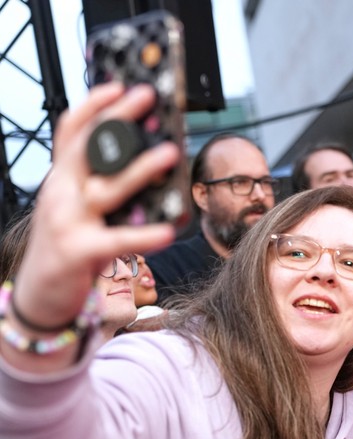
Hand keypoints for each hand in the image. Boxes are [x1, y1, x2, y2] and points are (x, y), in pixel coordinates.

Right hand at [3, 83, 176, 369]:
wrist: (40, 295)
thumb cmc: (69, 247)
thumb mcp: (80, 209)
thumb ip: (104, 186)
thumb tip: (145, 162)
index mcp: (62, 180)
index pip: (72, 133)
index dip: (93, 106)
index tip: (118, 85)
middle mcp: (61, 194)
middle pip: (89, 149)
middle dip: (117, 121)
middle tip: (147, 98)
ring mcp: (67, 222)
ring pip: (106, 189)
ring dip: (138, 170)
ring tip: (169, 154)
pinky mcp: (79, 252)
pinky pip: (116, 241)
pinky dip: (143, 236)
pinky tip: (168, 232)